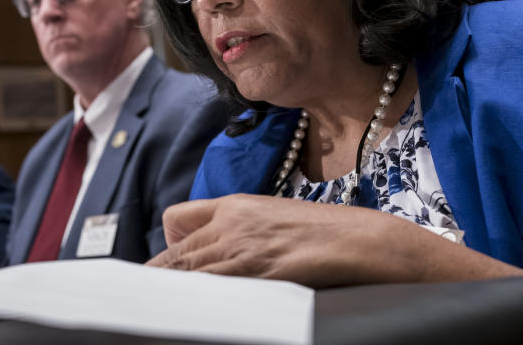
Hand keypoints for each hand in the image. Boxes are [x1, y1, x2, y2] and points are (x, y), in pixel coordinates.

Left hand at [147, 194, 522, 287]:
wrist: (370, 243)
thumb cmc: (332, 236)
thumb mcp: (279, 221)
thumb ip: (243, 231)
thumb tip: (218, 260)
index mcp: (236, 205)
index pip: (175, 223)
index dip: (163, 255)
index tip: (156, 277)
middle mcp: (232, 222)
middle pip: (172, 253)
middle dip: (159, 280)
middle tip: (152, 305)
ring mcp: (242, 248)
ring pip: (183, 272)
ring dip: (172, 294)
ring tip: (162, 316)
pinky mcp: (257, 273)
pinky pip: (210, 290)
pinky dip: (196, 303)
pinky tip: (193, 317)